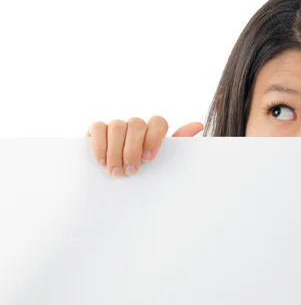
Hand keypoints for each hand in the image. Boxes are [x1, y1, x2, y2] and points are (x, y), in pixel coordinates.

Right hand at [86, 116, 203, 176]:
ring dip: (116, 152)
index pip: (158, 121)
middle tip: (132, 172)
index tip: (149, 159)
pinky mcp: (97, 129)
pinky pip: (98, 128)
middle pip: (136, 124)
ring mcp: (116, 125)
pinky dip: (100, 145)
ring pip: (117, 126)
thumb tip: (198, 124)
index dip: (154, 138)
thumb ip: (177, 143)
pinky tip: (102, 162)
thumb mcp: (160, 161)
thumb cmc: (142, 171)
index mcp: (152, 130)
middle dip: (133, 149)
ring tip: (116, 172)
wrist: (115, 183)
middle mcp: (135, 125)